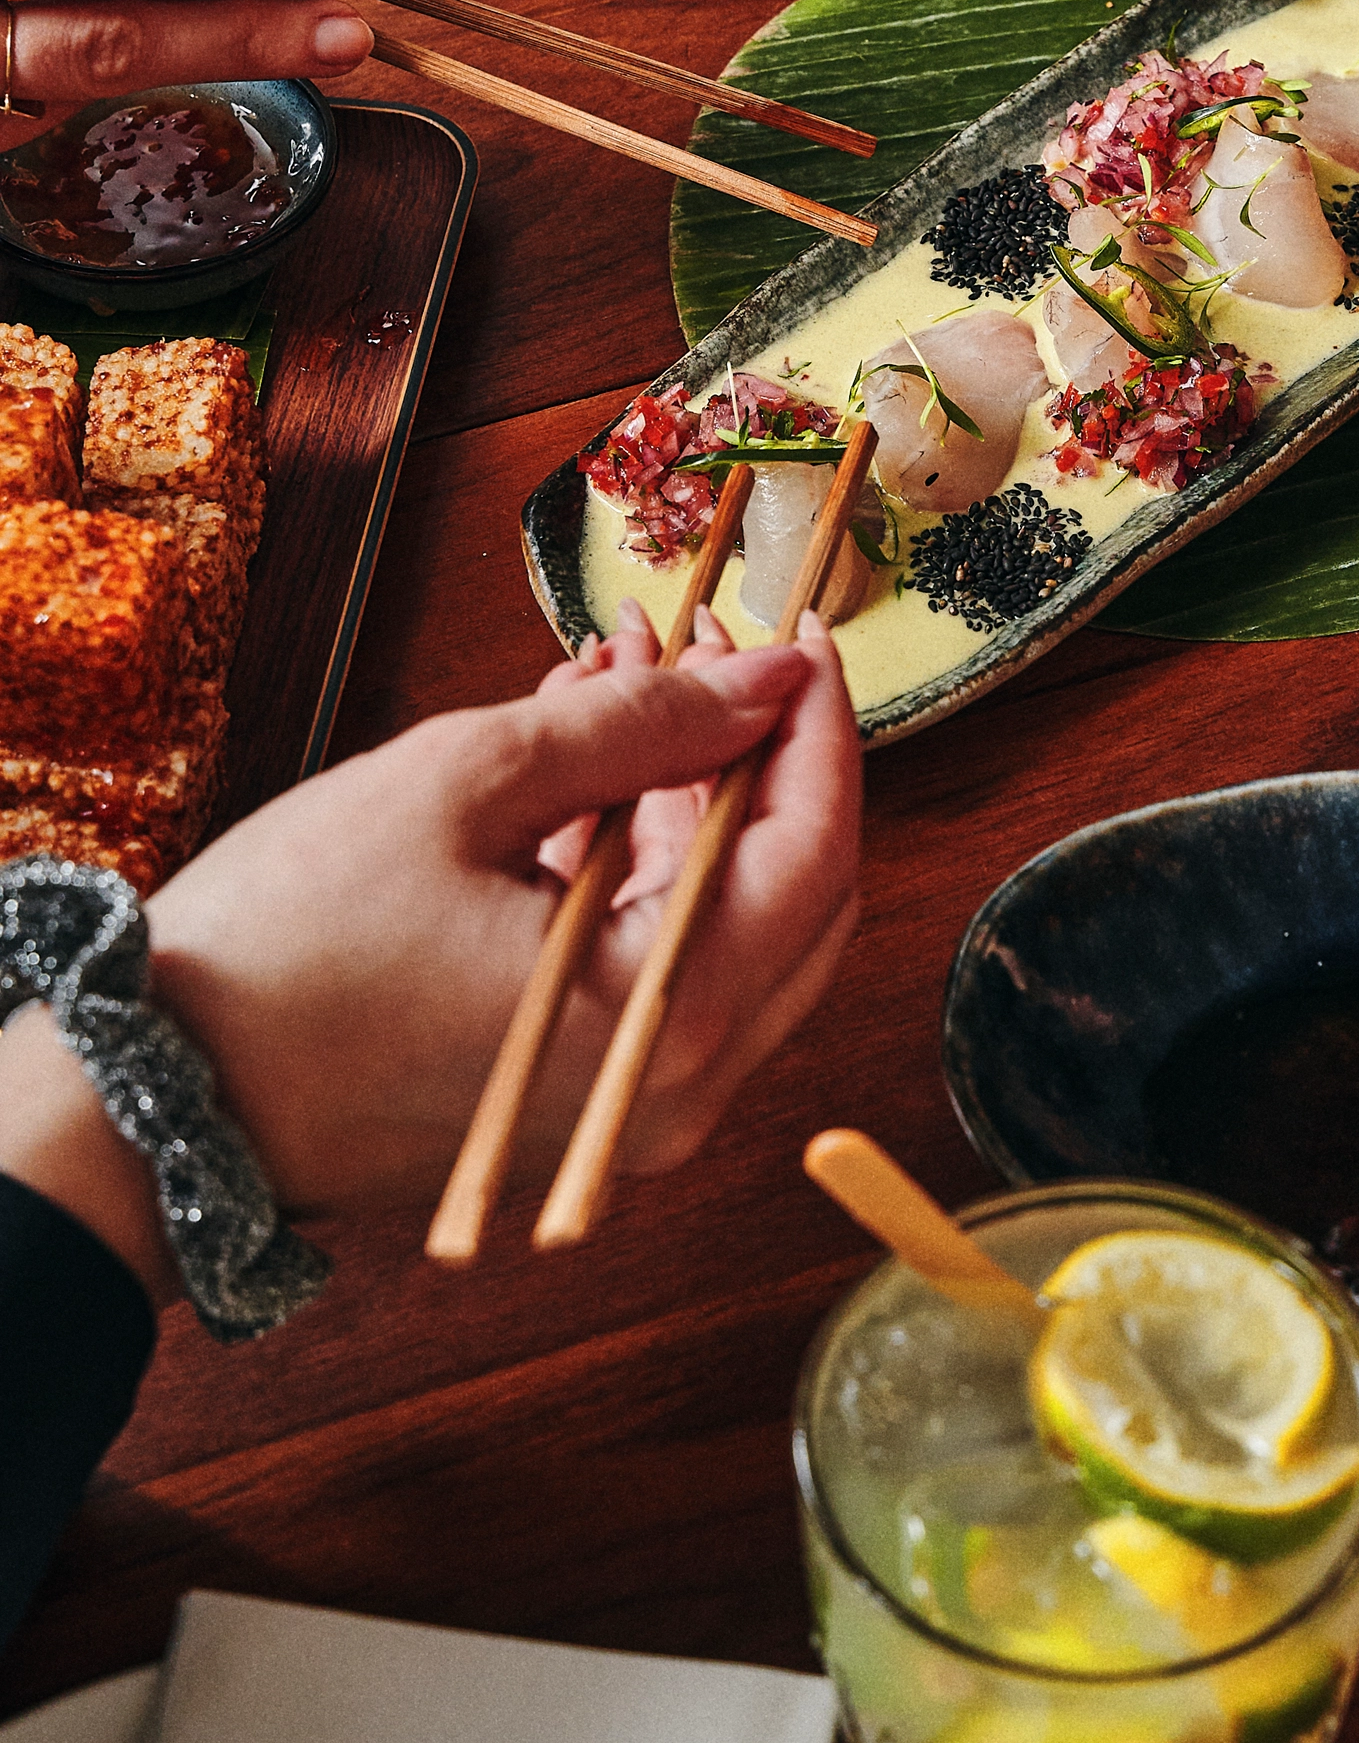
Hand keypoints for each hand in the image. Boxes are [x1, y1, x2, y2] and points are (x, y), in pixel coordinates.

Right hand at [0, 614, 860, 1297]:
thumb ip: (642, 728)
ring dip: (689, 793)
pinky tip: (586, 753)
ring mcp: (622, 1105)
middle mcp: (670, 1085)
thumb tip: (765, 680)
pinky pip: (650, 964)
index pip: (814, 849)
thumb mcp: (468, 787)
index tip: (800, 637)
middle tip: (719, 650)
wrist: (156, 1103)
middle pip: (792, 895)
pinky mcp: (570, 1097)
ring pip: (720, 924)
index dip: (819, 728)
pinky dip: (637, 859)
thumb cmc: (291, 951)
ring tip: (631, 671)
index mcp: (666, 1017)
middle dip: (762, 756)